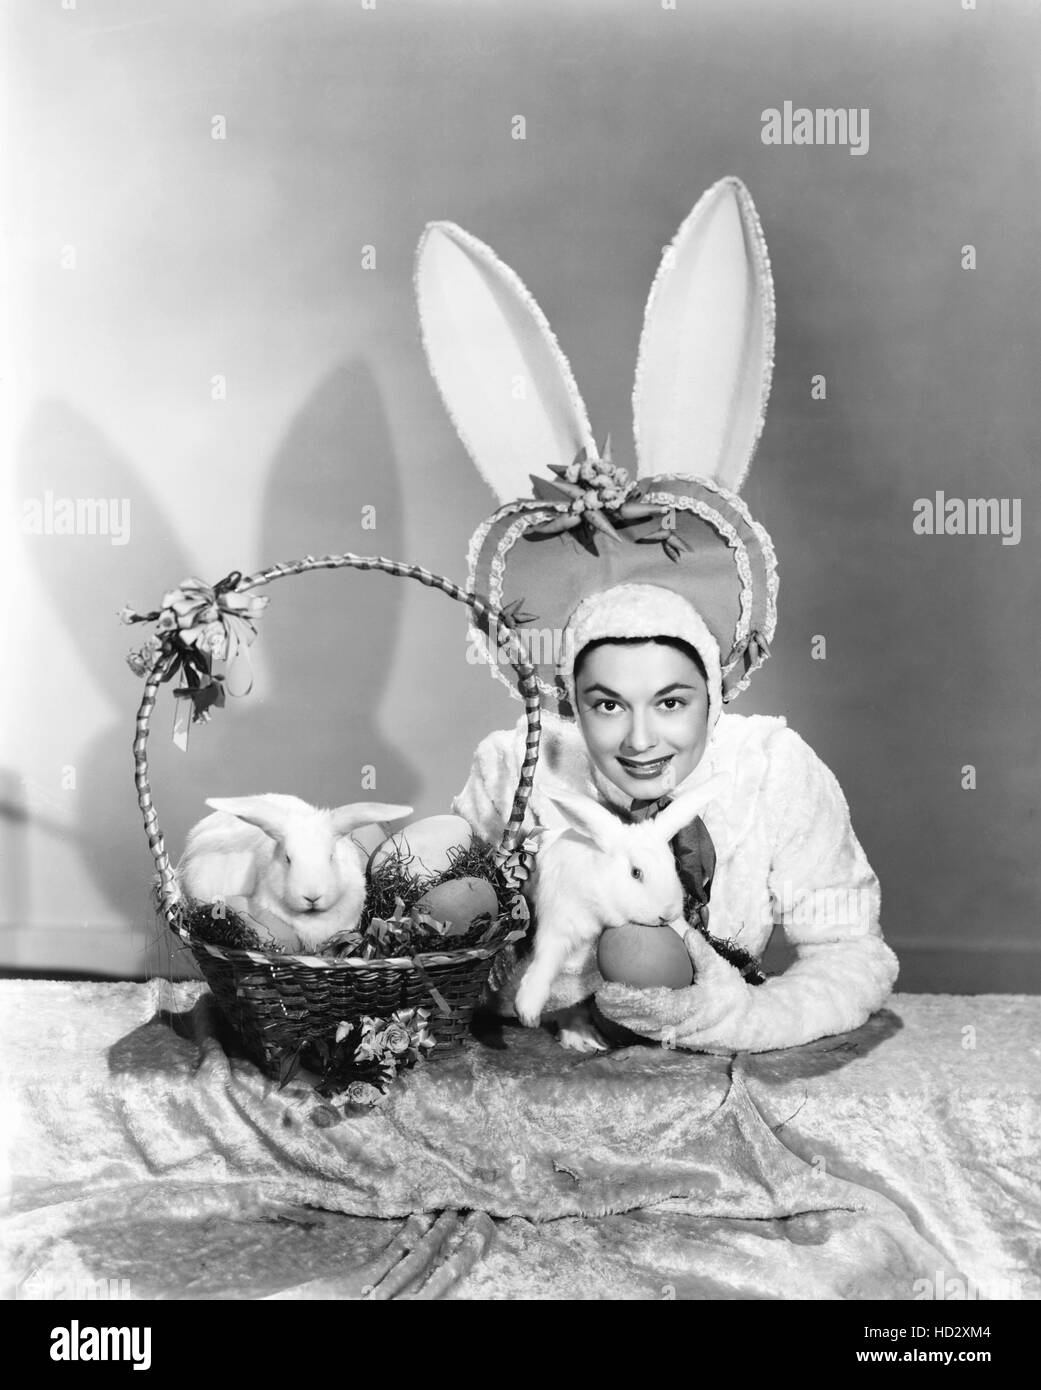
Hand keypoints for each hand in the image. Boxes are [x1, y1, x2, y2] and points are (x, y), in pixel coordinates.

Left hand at [594, 927, 752, 1050]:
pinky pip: (649, 1031)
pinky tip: (615, 1010)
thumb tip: (685, 932)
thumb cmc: (731, 994)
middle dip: (621, 1011)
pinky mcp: (674, 1039)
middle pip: (645, 1021)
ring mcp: (678, 1037)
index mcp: (695, 1010)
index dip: (634, 999)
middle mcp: (684, 1027)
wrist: (745, 1026)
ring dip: (621, 1018)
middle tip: (600, 996)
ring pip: (644, 1029)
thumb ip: (703, 953)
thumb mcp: (723, 971)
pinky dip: (631, 1022)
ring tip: (602, 1003)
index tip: (615, 988)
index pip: (659, 1005)